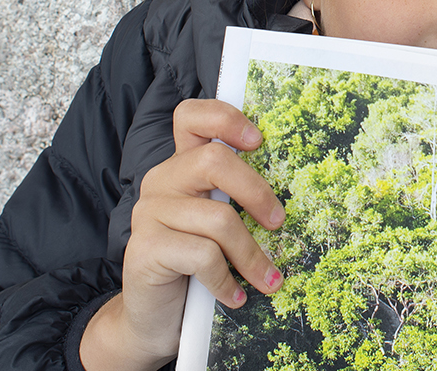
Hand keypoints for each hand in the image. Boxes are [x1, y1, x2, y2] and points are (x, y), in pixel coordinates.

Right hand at [81, 100, 285, 370]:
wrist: (153, 318)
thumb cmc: (194, 267)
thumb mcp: (215, 226)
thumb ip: (234, 199)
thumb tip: (291, 195)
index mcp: (180, 167)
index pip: (191, 117)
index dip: (225, 117)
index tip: (258, 141)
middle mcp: (161, 181)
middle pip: (214, 161)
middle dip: (256, 192)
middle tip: (278, 222)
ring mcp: (149, 213)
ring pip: (217, 218)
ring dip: (251, 255)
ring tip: (268, 279)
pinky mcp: (146, 248)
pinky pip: (203, 255)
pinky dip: (227, 280)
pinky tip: (235, 297)